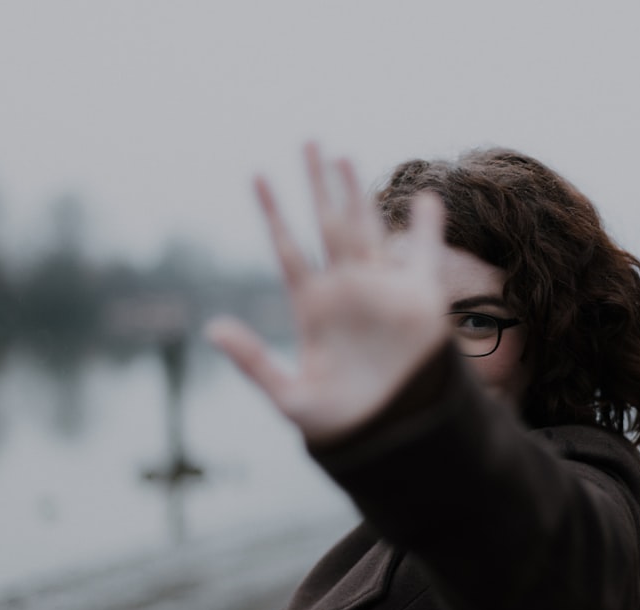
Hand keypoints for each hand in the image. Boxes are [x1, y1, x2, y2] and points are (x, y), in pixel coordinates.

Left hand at [207, 143, 449, 444]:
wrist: (394, 439)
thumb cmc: (341, 425)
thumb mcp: (290, 398)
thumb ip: (254, 362)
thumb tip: (212, 328)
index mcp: (313, 307)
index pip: (289, 248)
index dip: (274, 213)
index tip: (258, 176)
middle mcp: (346, 291)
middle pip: (328, 224)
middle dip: (317, 184)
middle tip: (308, 141)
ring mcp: (382, 292)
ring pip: (367, 229)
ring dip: (358, 193)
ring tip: (344, 157)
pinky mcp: (420, 302)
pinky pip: (423, 256)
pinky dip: (426, 228)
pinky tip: (425, 200)